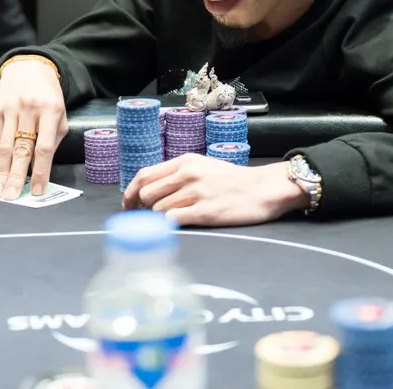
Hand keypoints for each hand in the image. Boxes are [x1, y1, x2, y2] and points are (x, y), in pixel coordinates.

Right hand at [0, 59, 67, 199]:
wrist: (28, 66)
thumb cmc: (48, 95)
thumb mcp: (60, 112)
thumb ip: (54, 137)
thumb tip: (43, 167)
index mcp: (50, 110)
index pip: (44, 147)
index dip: (41, 171)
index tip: (38, 190)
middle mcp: (29, 110)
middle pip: (22, 148)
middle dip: (17, 176)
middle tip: (12, 196)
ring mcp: (10, 109)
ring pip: (5, 146)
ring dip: (2, 172)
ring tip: (0, 191)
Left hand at [122, 155, 306, 226]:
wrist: (264, 189)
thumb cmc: (234, 180)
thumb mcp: (203, 166)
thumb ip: (179, 174)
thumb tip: (152, 189)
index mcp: (184, 161)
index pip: (144, 175)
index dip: (131, 192)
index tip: (128, 205)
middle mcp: (187, 174)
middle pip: (146, 193)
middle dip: (140, 209)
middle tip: (141, 220)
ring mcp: (196, 192)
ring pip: (157, 209)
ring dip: (155, 220)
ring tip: (162, 225)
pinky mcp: (205, 212)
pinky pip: (173, 220)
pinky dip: (166, 227)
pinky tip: (171, 230)